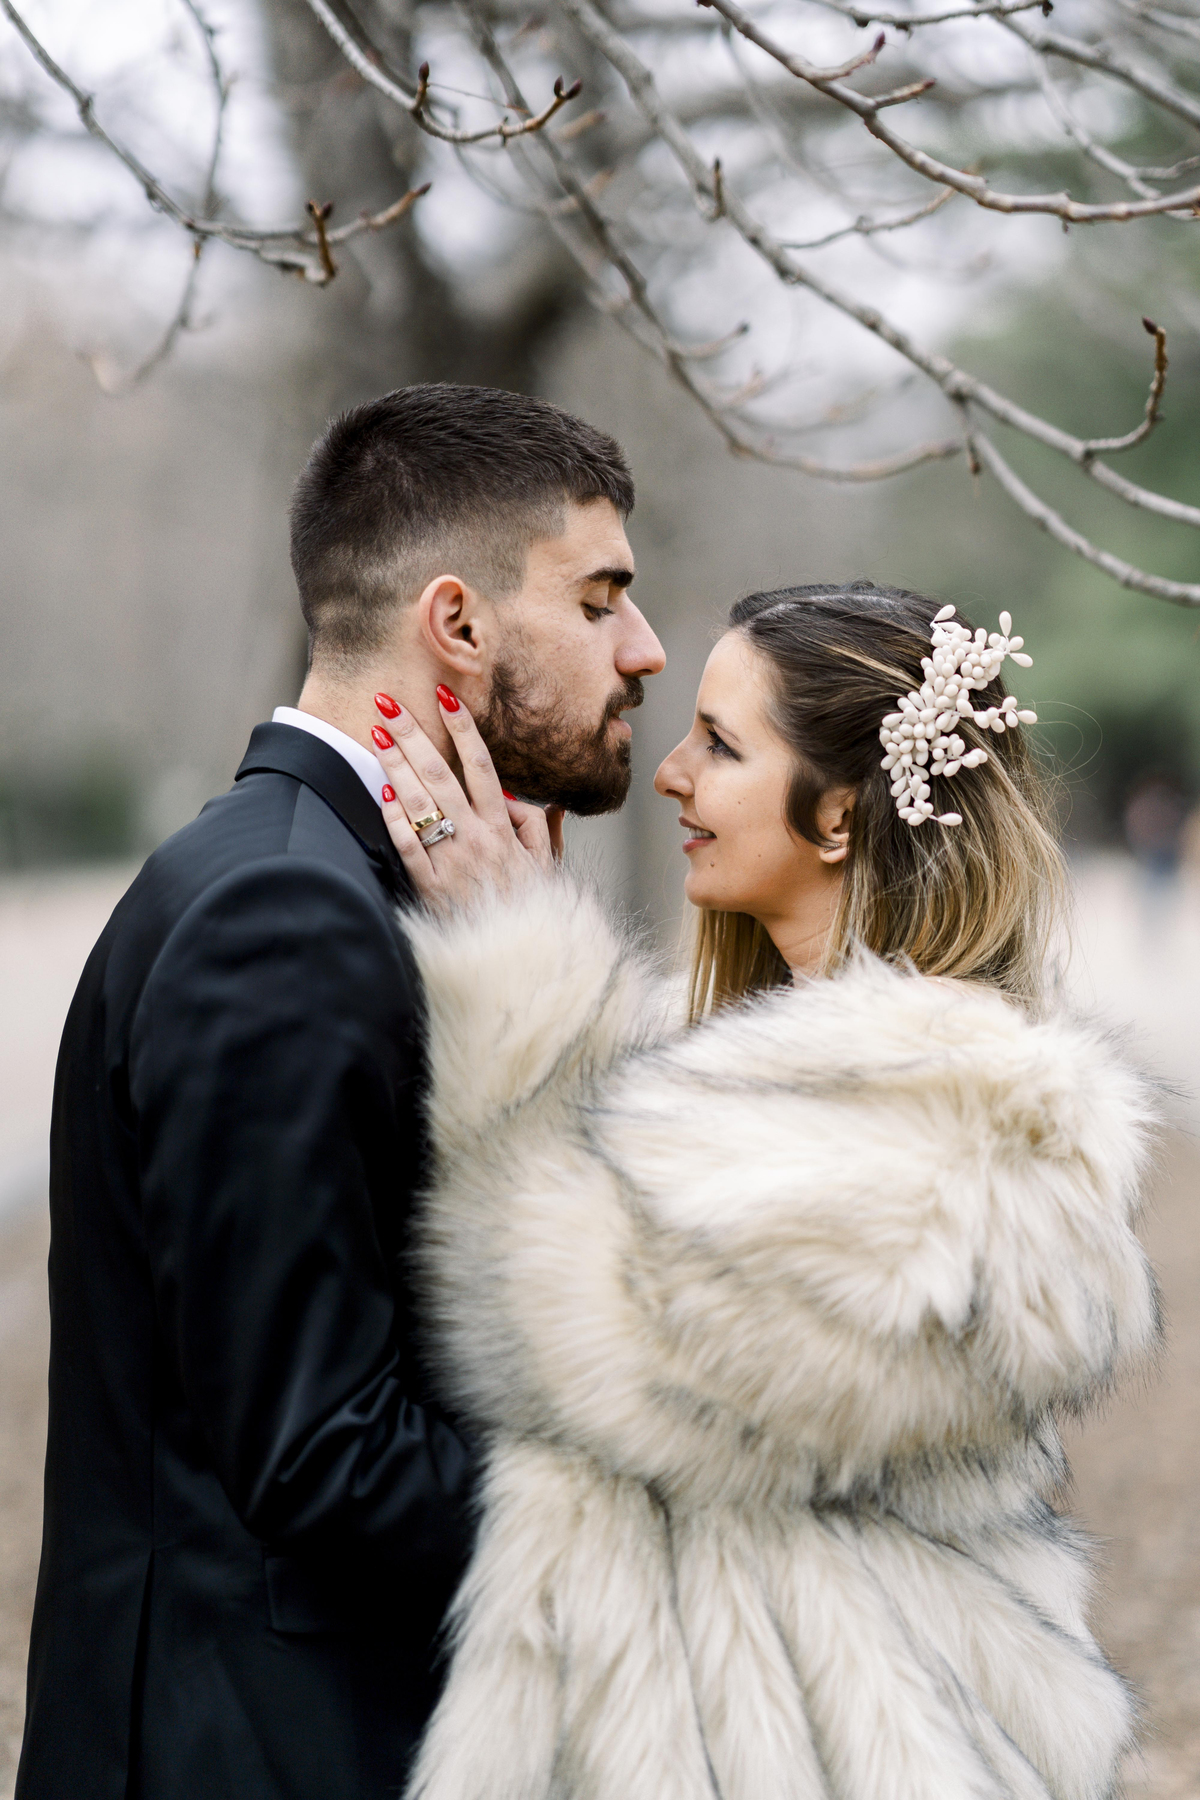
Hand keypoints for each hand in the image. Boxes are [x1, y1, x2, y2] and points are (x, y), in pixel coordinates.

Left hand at [371, 688, 562, 913]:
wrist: (514, 960)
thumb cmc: (529, 910)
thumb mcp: (547, 868)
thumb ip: (540, 830)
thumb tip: (543, 802)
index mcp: (504, 828)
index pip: (481, 765)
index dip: (462, 728)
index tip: (445, 696)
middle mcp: (476, 838)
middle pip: (440, 773)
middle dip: (412, 733)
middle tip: (388, 701)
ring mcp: (450, 860)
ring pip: (419, 801)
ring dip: (395, 764)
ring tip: (376, 733)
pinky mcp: (429, 886)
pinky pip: (407, 844)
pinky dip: (395, 818)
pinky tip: (382, 792)